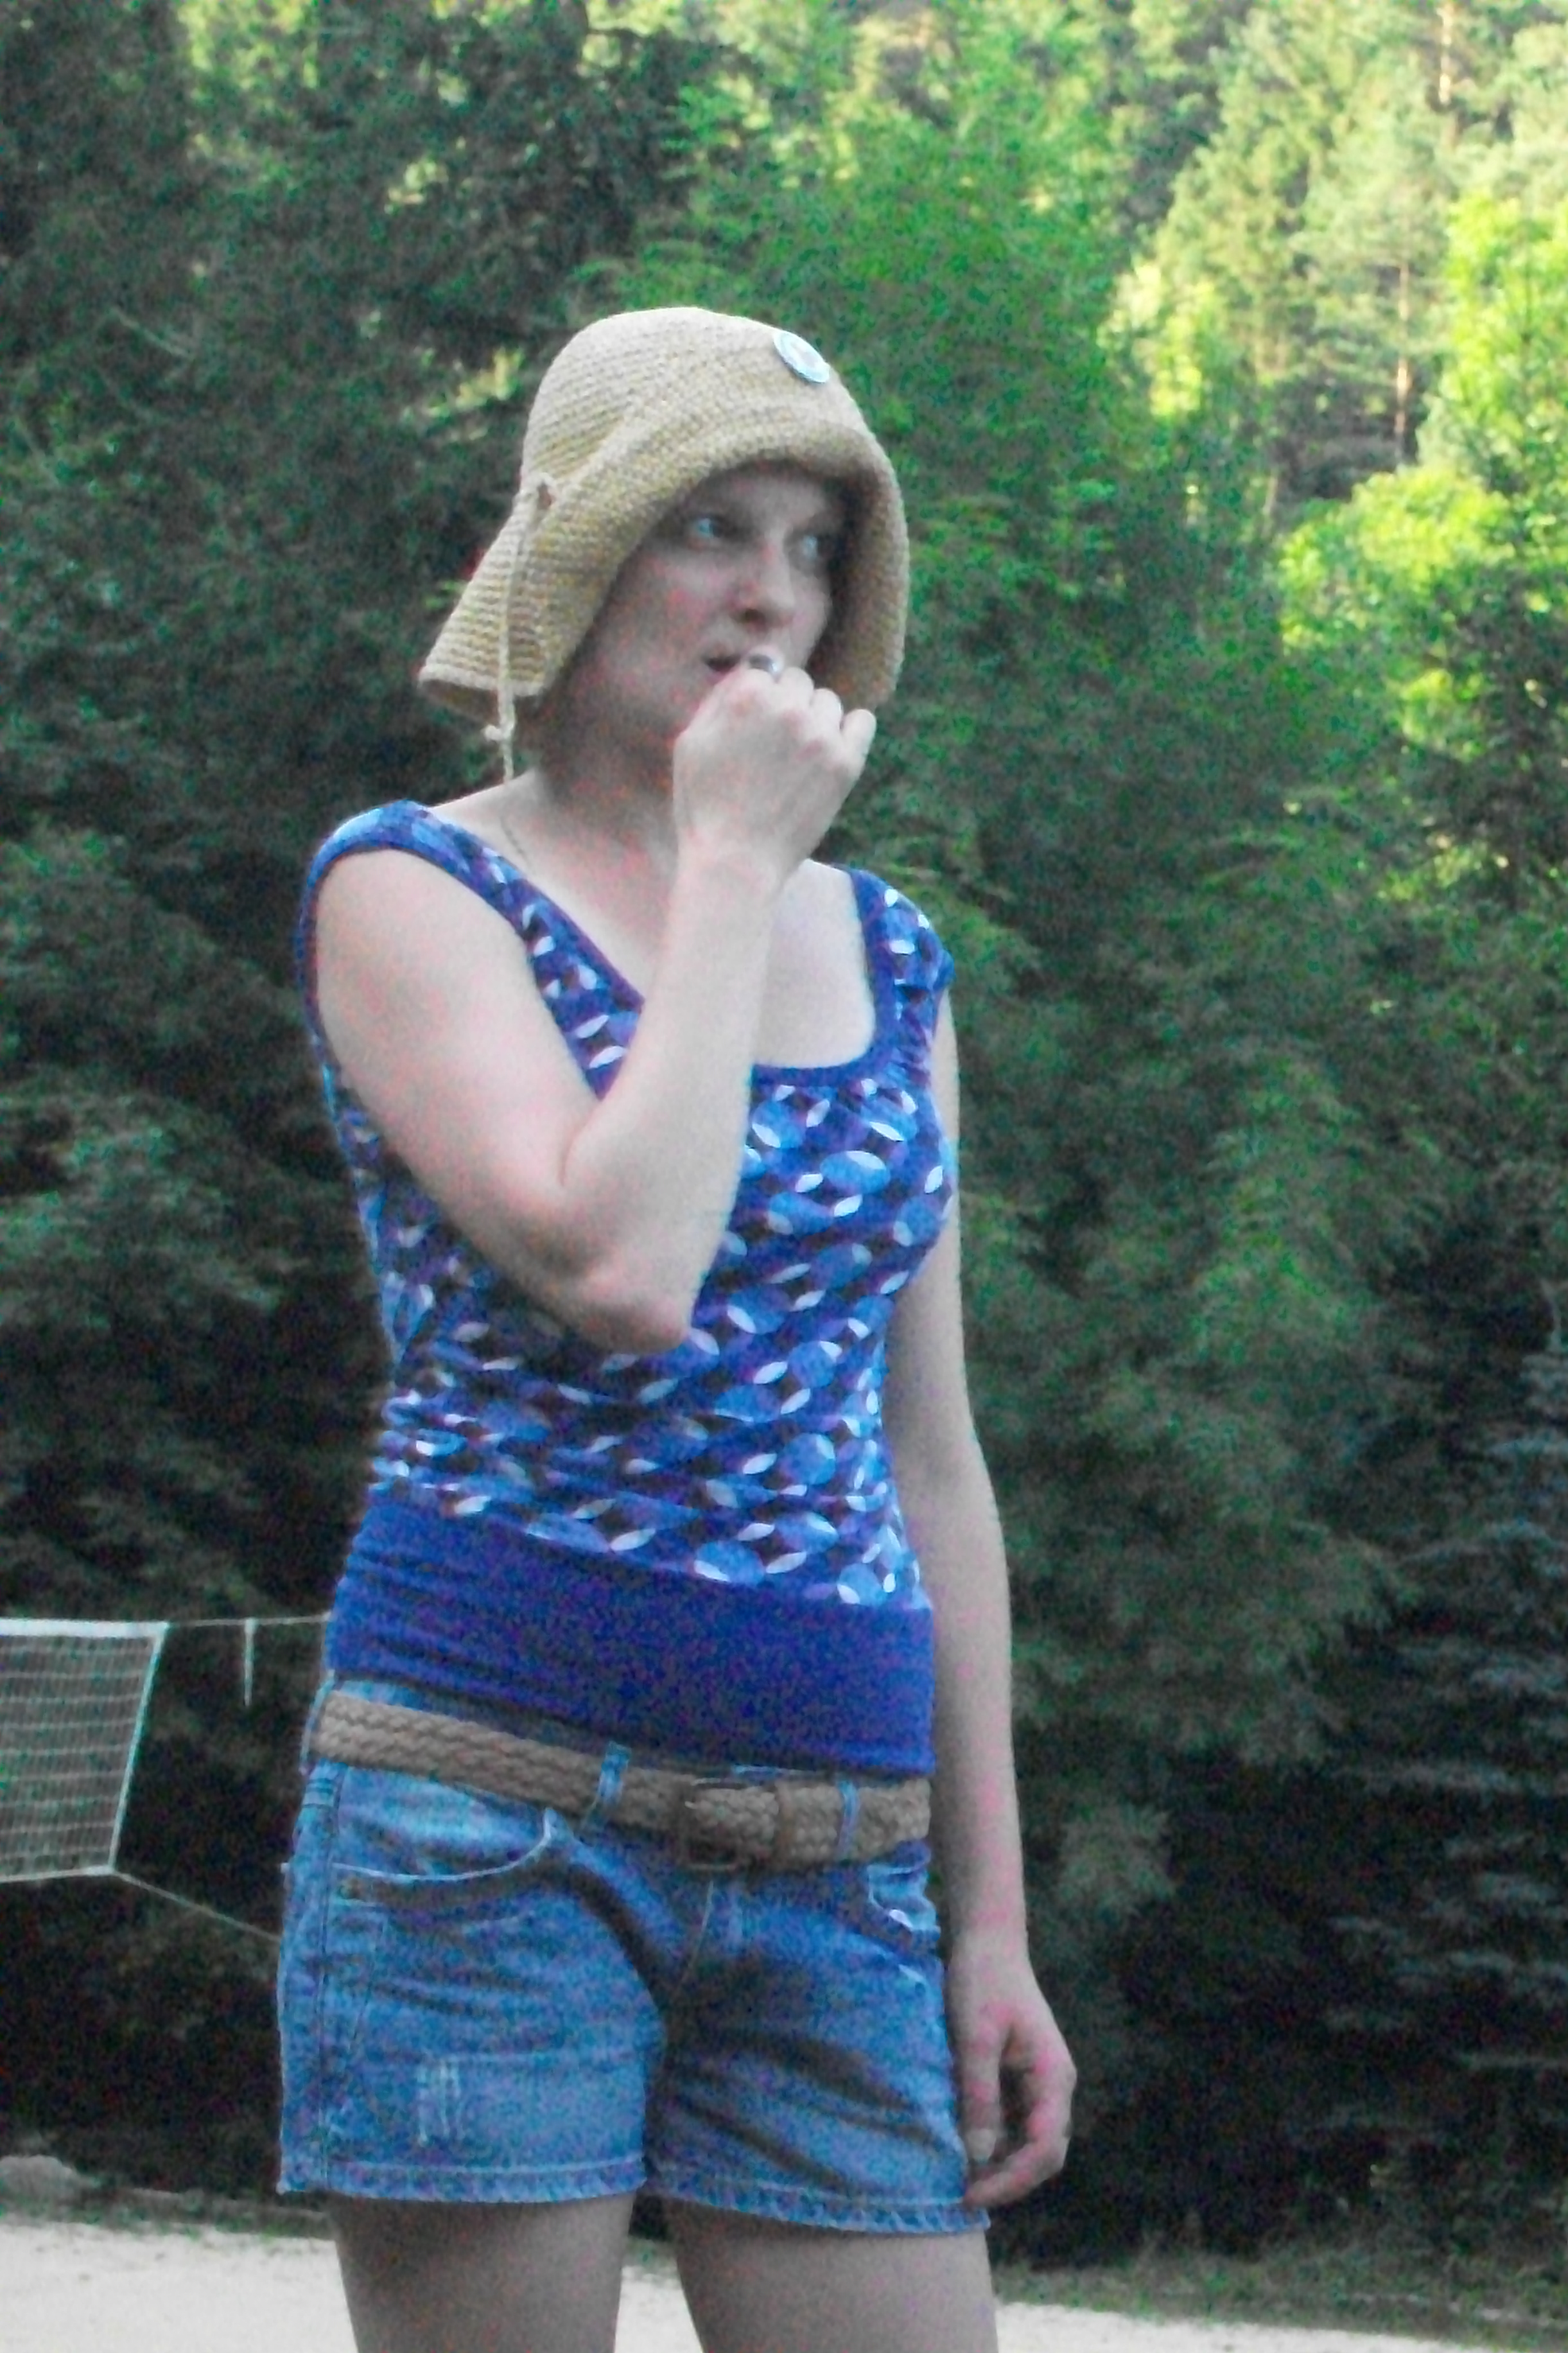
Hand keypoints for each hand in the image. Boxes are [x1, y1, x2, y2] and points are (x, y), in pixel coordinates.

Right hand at [672, 661, 875, 892]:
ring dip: (816, 719)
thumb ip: (721, 696)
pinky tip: (831, 750)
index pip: (769, 663)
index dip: (762, 688)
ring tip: (797, 755)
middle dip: (787, 704)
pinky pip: (863, 722)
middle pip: (800, 681)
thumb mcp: (691, 741)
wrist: (736, 860)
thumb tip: (752, 668)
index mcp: (748, 695)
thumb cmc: (704, 805)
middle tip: (773, 744)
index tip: (757, 717)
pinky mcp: (846, 763)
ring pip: (829, 702)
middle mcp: (789, 707)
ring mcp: (821, 735)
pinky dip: (850, 730)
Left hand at [945, 1924, 1075, 2206]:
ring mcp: (1038, 2083)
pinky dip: (992, 2141)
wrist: (987, 1942)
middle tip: (963, 2193)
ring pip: (1028, 2142)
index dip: (1011, 2181)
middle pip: (1043, 2154)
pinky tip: (962, 2145)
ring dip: (999, 2164)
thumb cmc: (983, 1982)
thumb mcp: (975, 2037)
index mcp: (1054, 2078)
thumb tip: (978, 2156)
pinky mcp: (1020, 2078)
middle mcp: (1054, 2087)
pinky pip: (1013, 2122)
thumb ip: (979, 2095)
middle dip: (1007, 2179)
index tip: (972, 2194)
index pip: (1044, 2150)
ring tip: (959, 2176)